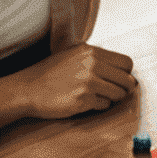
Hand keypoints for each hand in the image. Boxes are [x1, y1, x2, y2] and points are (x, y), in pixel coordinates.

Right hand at [0, 44, 136, 125]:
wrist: (28, 88)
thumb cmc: (51, 73)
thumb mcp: (74, 54)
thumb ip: (97, 58)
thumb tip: (126, 71)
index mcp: (92, 51)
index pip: (127, 62)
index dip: (126, 73)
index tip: (119, 79)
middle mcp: (92, 64)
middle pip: (128, 80)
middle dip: (124, 88)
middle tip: (113, 92)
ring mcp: (88, 81)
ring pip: (119, 93)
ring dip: (112, 98)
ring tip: (98, 96)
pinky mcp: (84, 98)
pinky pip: (105, 105)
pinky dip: (99, 106)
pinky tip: (85, 102)